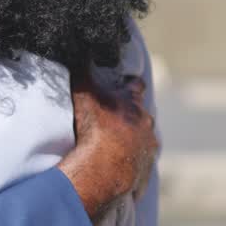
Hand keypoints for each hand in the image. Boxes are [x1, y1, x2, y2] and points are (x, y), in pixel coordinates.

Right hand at [58, 72, 157, 219]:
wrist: (104, 167)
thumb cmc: (95, 128)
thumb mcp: (83, 94)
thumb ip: (81, 74)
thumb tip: (78, 52)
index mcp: (133, 104)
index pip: (136, 86)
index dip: (131, 84)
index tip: (128, 82)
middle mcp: (146, 125)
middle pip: (144, 116)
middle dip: (133, 117)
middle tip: (118, 120)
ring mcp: (148, 150)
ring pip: (145, 143)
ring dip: (135, 144)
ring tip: (119, 149)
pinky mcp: (144, 174)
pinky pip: (140, 170)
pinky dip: (131, 169)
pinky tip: (120, 173)